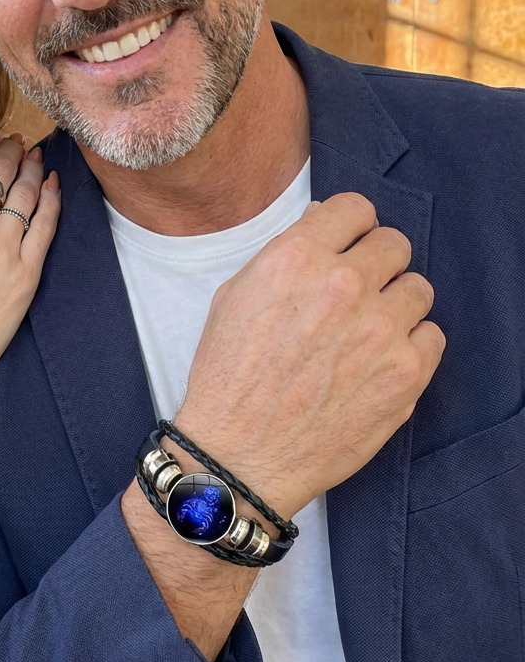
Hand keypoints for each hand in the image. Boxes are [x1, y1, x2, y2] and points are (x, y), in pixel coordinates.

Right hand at [175, 192, 443, 517]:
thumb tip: (322, 229)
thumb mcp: (234, 296)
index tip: (347, 242)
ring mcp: (381, 329)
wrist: (240, 453)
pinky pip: (432, 335)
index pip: (355, 208)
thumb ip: (282, 256)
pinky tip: (377, 360)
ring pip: (419, 288)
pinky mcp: (406, 373)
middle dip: (375, 261)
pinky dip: (411, 344)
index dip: (350, 225)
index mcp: (296, 258)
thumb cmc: (229, 376)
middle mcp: (344, 285)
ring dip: (396, 302)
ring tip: (367, 329)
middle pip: (395, 243)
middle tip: (357, 290)